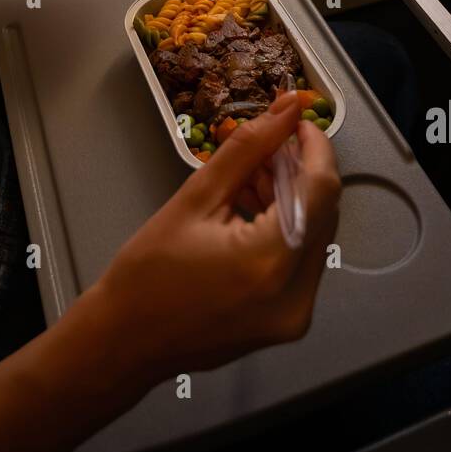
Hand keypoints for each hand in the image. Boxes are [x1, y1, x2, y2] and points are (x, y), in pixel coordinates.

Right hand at [93, 92, 340, 381]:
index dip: (314, 145)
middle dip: (301, 170)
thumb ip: (247, 149)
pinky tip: (253, 212)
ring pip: (317, 234)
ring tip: (250, 178)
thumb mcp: (195, 198)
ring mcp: (297, 313)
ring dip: (294, 199)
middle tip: (265, 148)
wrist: (125, 342)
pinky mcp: (290, 321)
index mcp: (271, 259)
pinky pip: (303, 261)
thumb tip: (286, 109)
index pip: (321, 186)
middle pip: (324, 210)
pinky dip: (287, 230)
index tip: (293, 121)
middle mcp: (297, 292)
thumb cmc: (148, 273)